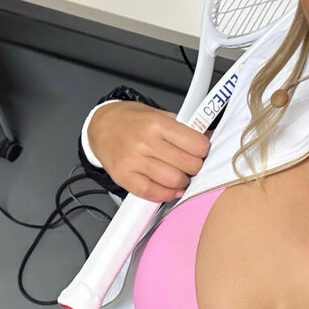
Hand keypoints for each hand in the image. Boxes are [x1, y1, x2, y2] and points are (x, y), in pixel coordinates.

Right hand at [87, 101, 210, 201]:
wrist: (101, 126)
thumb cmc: (130, 120)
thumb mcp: (158, 114)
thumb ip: (183, 128)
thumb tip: (208, 138)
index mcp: (157, 124)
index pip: (197, 145)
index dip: (203, 150)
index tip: (199, 151)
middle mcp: (146, 142)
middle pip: (188, 165)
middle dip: (194, 167)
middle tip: (189, 164)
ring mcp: (134, 161)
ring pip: (174, 181)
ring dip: (182, 181)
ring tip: (179, 175)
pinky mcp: (125, 177)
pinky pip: (153, 193)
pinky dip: (166, 194)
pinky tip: (169, 188)